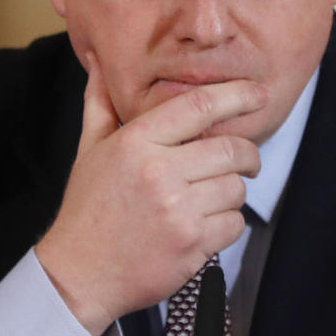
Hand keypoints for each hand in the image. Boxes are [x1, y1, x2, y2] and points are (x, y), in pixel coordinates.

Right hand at [36, 53, 265, 335]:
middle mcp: (159, 172)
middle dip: (247, 154)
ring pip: (236, 188)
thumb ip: (101, 103)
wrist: (77, 275)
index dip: (237, 96)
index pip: (200, 106)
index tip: (258, 94)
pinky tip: (204, 226)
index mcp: (136, 142)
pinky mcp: (191, 244)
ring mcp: (177, 210)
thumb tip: (100, 60)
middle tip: (246, 160)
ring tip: (209, 199)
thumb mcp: (90, 150)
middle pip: (230, 149)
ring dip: (231, 193)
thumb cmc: (88, 208)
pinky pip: (235, 224)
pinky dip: (227, 225)